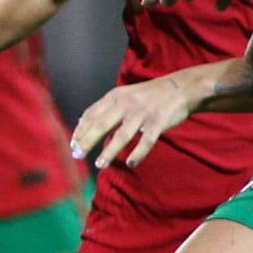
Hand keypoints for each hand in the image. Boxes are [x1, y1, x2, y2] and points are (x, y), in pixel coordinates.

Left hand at [70, 75, 195, 170]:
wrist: (180, 88)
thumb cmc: (150, 95)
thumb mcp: (126, 95)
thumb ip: (107, 108)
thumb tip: (84, 123)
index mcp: (116, 96)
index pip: (92, 113)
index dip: (80, 130)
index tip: (72, 144)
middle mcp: (126, 104)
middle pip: (102, 125)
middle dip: (87, 141)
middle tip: (77, 156)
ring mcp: (142, 113)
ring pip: (121, 136)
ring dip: (109, 152)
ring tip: (99, 164)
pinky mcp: (158, 122)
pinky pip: (145, 142)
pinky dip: (137, 154)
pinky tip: (130, 163)